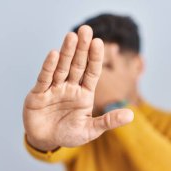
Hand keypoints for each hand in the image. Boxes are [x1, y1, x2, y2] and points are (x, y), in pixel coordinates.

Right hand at [23, 25, 133, 150]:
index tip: (99, 42)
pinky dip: (49, 67)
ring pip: (62, 68)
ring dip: (66, 52)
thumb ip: (109, 121)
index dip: (95, 58)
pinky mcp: (39, 94)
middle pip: (77, 65)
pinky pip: (45, 78)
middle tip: (86, 29)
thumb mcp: (90, 130)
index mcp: (84, 94)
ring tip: (71, 36)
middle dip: (81, 48)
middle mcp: (69, 87)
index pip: (91, 72)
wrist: (45, 142)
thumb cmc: (68, 135)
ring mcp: (54, 89)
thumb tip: (131, 115)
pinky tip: (54, 54)